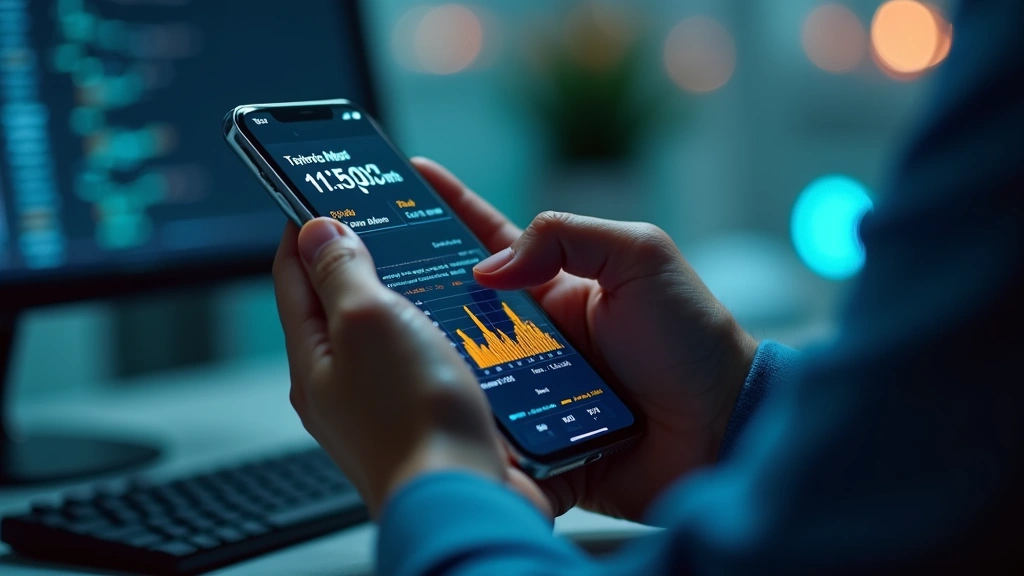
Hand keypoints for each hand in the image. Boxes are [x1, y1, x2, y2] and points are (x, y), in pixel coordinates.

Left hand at [273, 218, 550, 517]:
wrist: (464, 498)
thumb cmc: (414, 419)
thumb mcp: (369, 321)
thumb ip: (341, 272)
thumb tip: (316, 230)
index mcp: (313, 359)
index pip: (293, 275)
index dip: (303, 227)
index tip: (317, 192)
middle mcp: (341, 384)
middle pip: (337, 304)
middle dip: (357, 257)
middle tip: (379, 218)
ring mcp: (382, 405)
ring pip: (384, 332)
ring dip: (402, 294)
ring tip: (422, 261)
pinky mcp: (423, 419)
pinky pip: (420, 361)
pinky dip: (434, 332)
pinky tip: (458, 322)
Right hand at [412, 158, 757, 521]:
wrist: (725, 428)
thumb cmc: (693, 339)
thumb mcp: (639, 257)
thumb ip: (566, 238)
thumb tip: (488, 269)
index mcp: (556, 288)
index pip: (487, 241)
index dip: (447, 209)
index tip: (404, 178)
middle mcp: (535, 337)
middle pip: (459, 312)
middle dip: (416, 295)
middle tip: (371, 276)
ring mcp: (532, 391)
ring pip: (463, 374)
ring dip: (433, 363)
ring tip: (391, 348)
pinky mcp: (535, 444)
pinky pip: (488, 435)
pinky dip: (464, 428)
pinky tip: (430, 418)